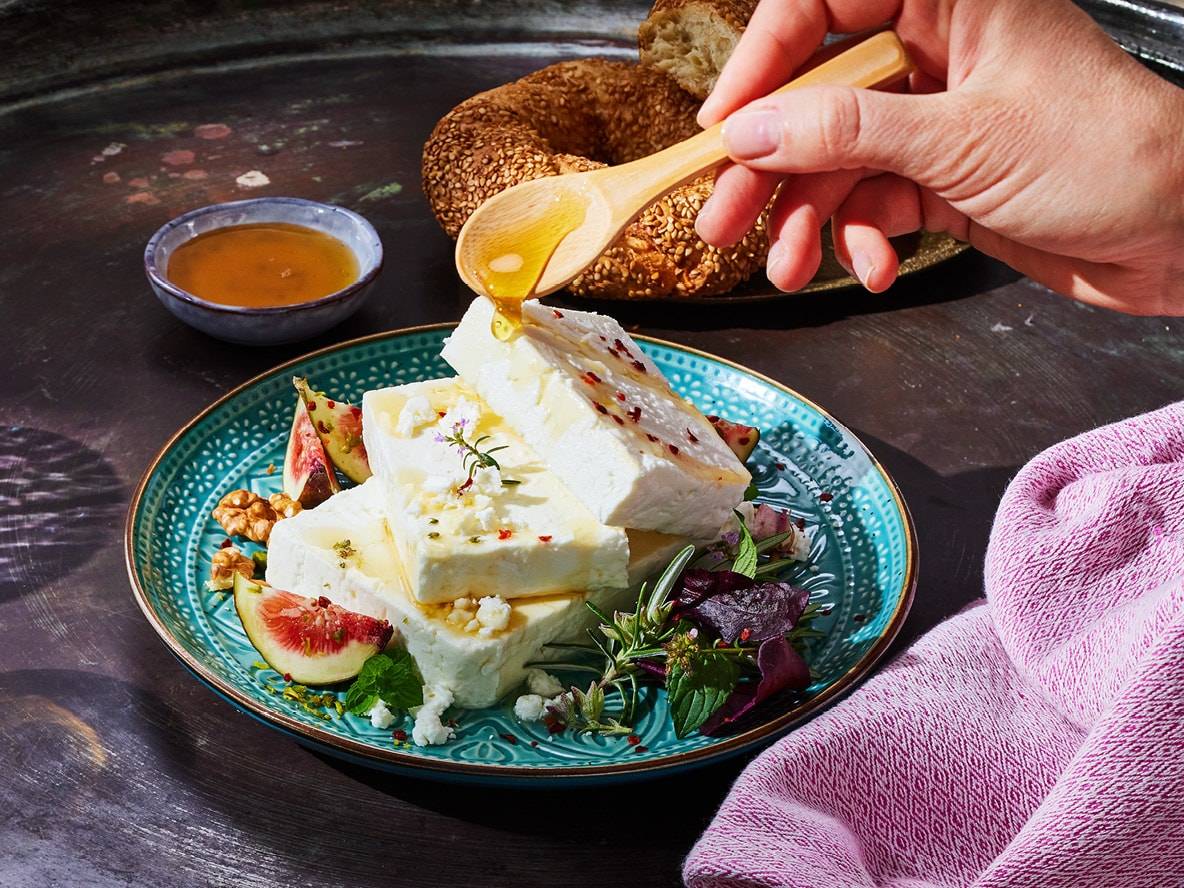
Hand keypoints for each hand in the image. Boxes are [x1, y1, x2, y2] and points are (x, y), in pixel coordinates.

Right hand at [695, 0, 1183, 314]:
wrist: (1178, 236)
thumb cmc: (1109, 154)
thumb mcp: (962, 139)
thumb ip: (847, 131)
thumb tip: (751, 130)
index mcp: (949, 1)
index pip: (823, 4)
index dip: (763, 59)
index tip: (723, 124)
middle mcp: (932, 52)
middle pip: (815, 96)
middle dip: (769, 166)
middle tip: (724, 219)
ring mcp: (931, 119)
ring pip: (833, 161)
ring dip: (806, 222)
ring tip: (789, 268)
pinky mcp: (936, 178)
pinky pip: (868, 203)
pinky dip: (860, 241)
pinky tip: (873, 268)